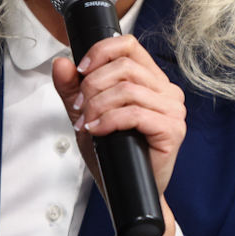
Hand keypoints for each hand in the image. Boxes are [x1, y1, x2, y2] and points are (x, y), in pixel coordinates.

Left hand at [52, 35, 185, 235]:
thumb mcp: (86, 115)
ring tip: (87, 124)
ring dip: (98, 106)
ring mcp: (173, 110)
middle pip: (125, 67)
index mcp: (152, 80)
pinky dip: (110, 120)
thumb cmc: (113, 153)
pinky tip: (97, 130)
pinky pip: (136, 114)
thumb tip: (61, 63)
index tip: (80, 72)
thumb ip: (72, 89)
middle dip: (93, 86)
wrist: (127, 190)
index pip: (129, 45)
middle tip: (79, 109)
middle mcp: (167, 91)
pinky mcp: (172, 130)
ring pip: (128, 90)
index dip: (101, 52)